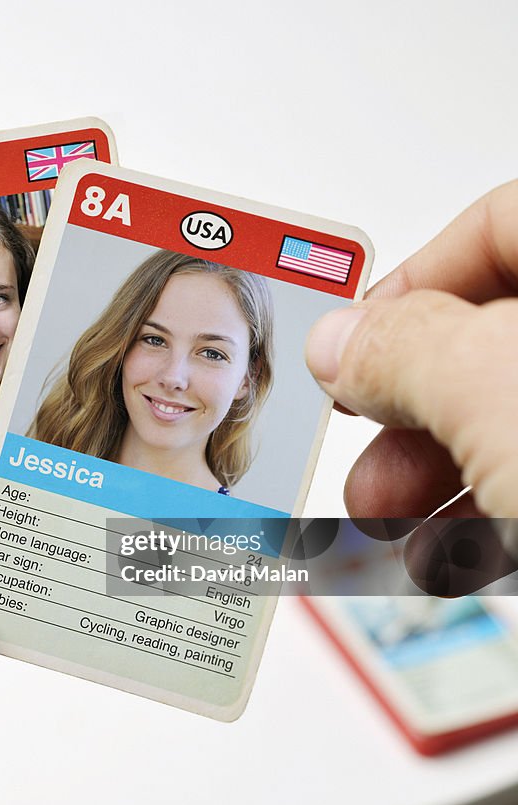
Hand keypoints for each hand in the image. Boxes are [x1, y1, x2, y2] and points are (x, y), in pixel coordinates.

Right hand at [306, 180, 517, 518]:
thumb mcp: (499, 393)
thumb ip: (405, 350)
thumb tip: (340, 343)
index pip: (500, 222)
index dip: (410, 276)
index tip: (352, 335)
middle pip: (490, 333)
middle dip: (405, 398)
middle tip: (362, 427)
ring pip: (507, 416)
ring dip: (425, 468)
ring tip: (383, 509)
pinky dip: (481, 509)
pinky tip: (446, 545)